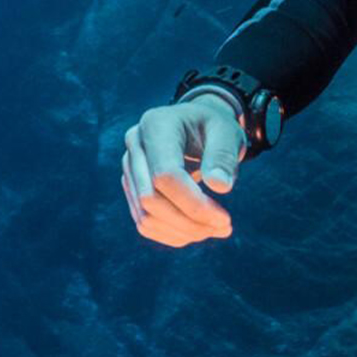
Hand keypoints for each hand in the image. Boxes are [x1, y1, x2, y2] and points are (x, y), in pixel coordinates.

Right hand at [121, 95, 246, 247]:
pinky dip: (171, 233)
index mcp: (156, 125)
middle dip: (189, 222)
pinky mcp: (131, 186)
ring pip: (145, 216)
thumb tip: (220, 186)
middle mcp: (135, 145)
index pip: (165, 176)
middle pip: (150, 199)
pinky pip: (144, 221)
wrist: (198, 124)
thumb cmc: (215, 126)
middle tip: (224, 228)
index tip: (225, 219)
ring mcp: (129, 167)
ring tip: (215, 230)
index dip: (194, 204)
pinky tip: (198, 230)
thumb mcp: (227, 132)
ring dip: (182, 232)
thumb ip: (224, 156)